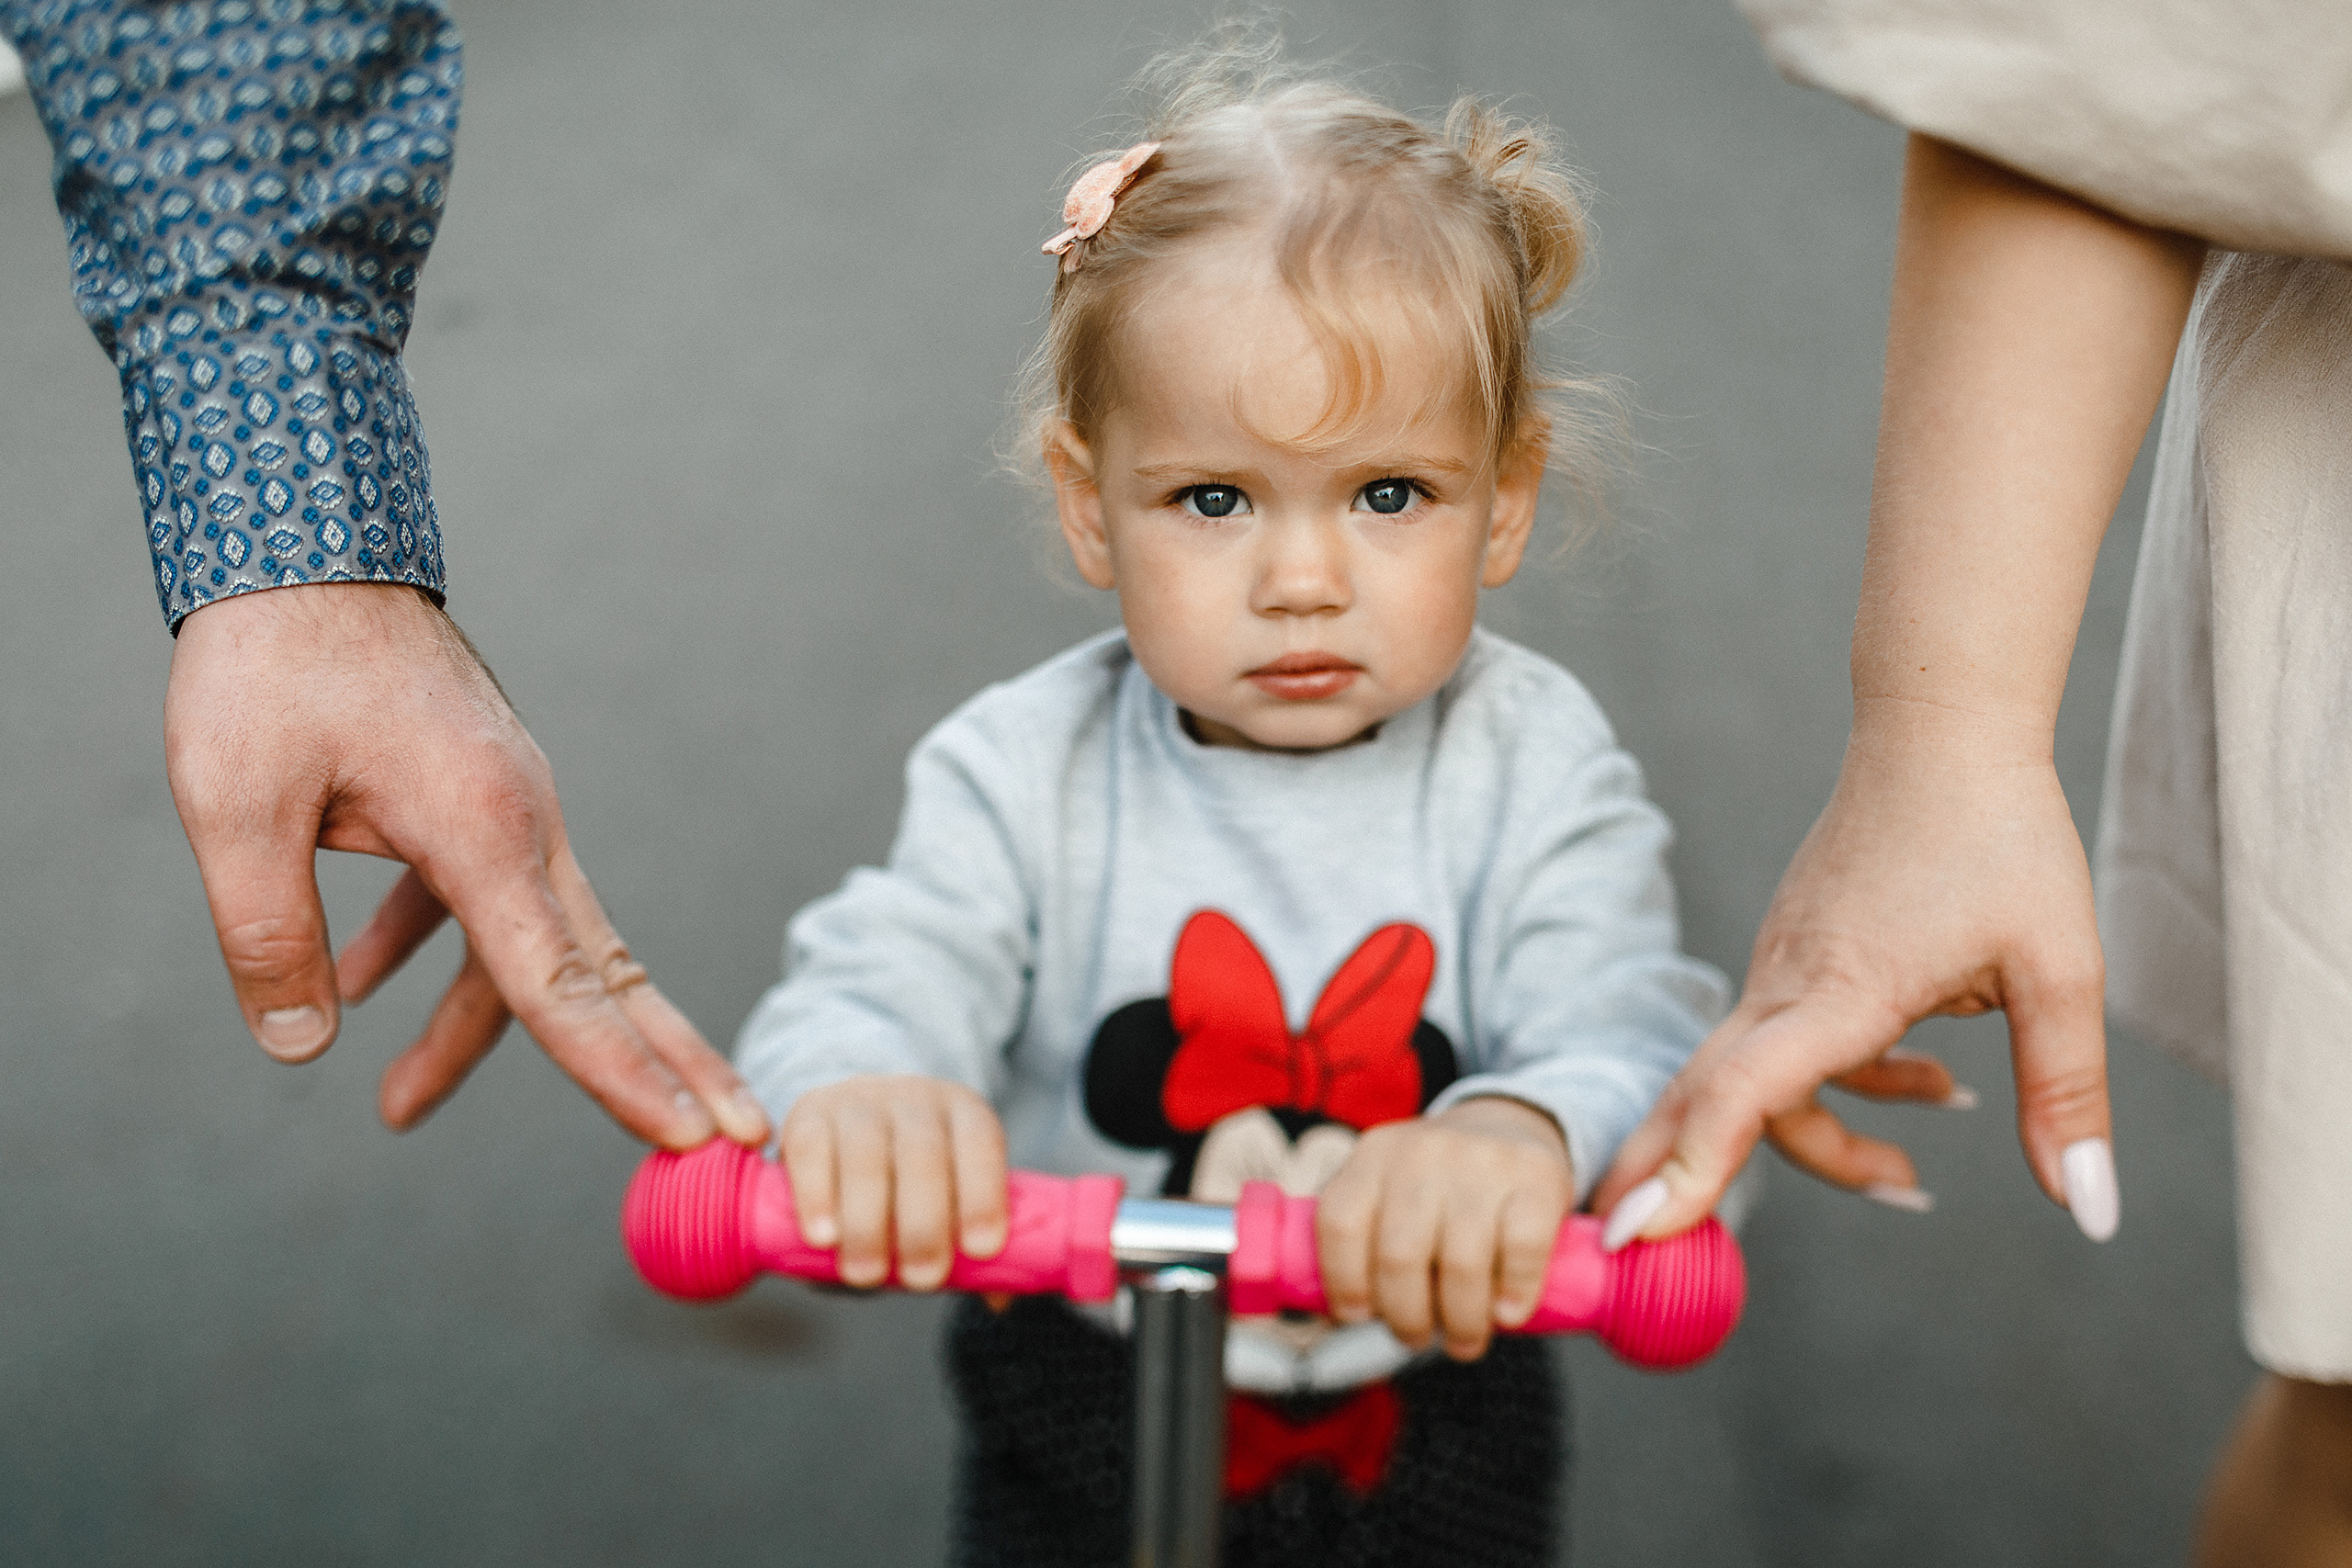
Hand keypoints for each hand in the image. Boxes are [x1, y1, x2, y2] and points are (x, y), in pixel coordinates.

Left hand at [164, 582, 767, 1147]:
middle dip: (660, 1061)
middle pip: (604, 969)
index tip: (690, 1135)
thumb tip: (297, 1045)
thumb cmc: (270, 662)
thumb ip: (266, 933)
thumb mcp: (232, 803)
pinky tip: (354, 985)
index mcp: (484, 826)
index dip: (621, 1072)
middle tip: (736, 1140)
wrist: (307, 541)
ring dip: (475, 1028)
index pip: (561, 983)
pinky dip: (425, 951)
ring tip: (396, 1107)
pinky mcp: (480, 795)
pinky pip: (475, 898)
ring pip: (528, 943)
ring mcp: (512, 806)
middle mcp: (524, 821)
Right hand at [778, 1074, 1008, 1289]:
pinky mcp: (809, 1113)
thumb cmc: (907, 1185)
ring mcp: (859, 1101)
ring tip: (867, 1273)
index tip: (981, 1250)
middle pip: (923, 1153)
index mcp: (963, 1114)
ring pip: (866, 1154)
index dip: (983, 1195)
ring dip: (868, 1219)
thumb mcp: (945, 1204)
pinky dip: (817, 1196)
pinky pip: (811, 1150)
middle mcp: (914, 1100)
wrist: (844, 1133)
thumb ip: (967, 1246)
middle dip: (925, 1223)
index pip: (981, 1144)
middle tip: (922, 1279)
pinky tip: (824, 1237)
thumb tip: (999, 1298)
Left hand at [1315, 1096, 1573, 1361]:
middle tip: (1416, 1337)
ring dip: (1460, 1321)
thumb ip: (1362, 1237)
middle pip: (1399, 1256)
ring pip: (1460, 1264)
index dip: (1342, 1282)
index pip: (1338, 1223)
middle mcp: (1422, 1152)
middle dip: (1406, 1317)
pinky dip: (1513, 1297)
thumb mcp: (1388, 1188)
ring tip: (1463, 1339)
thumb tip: (1335, 1313)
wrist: (1511, 1123)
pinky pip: (1520, 1253)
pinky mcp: (1537, 1177)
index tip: (1358, 1315)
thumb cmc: (1438, 1186)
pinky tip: (1506, 1312)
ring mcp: (1481, 1162)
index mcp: (1373, 1155)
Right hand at [1592, 702, 2113, 1244]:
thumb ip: (2065, 1097)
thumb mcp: (2061, 972)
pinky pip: (1785, 1045)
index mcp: (1842, 988)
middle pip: (1704, 1098)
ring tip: (1910, 1177)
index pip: (1744, 1092)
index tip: (1637, 1232)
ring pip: (1753, 1079)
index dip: (1692, 1166)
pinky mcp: (1794, 955)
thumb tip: (2085, 1212)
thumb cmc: (2001, 834)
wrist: (1940, 728)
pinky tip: (1932, 1082)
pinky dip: (1835, 1089)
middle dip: (1665, 1177)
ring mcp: (1780, 965)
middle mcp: (1787, 981)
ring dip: (1814, 1141)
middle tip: (1624, 1253)